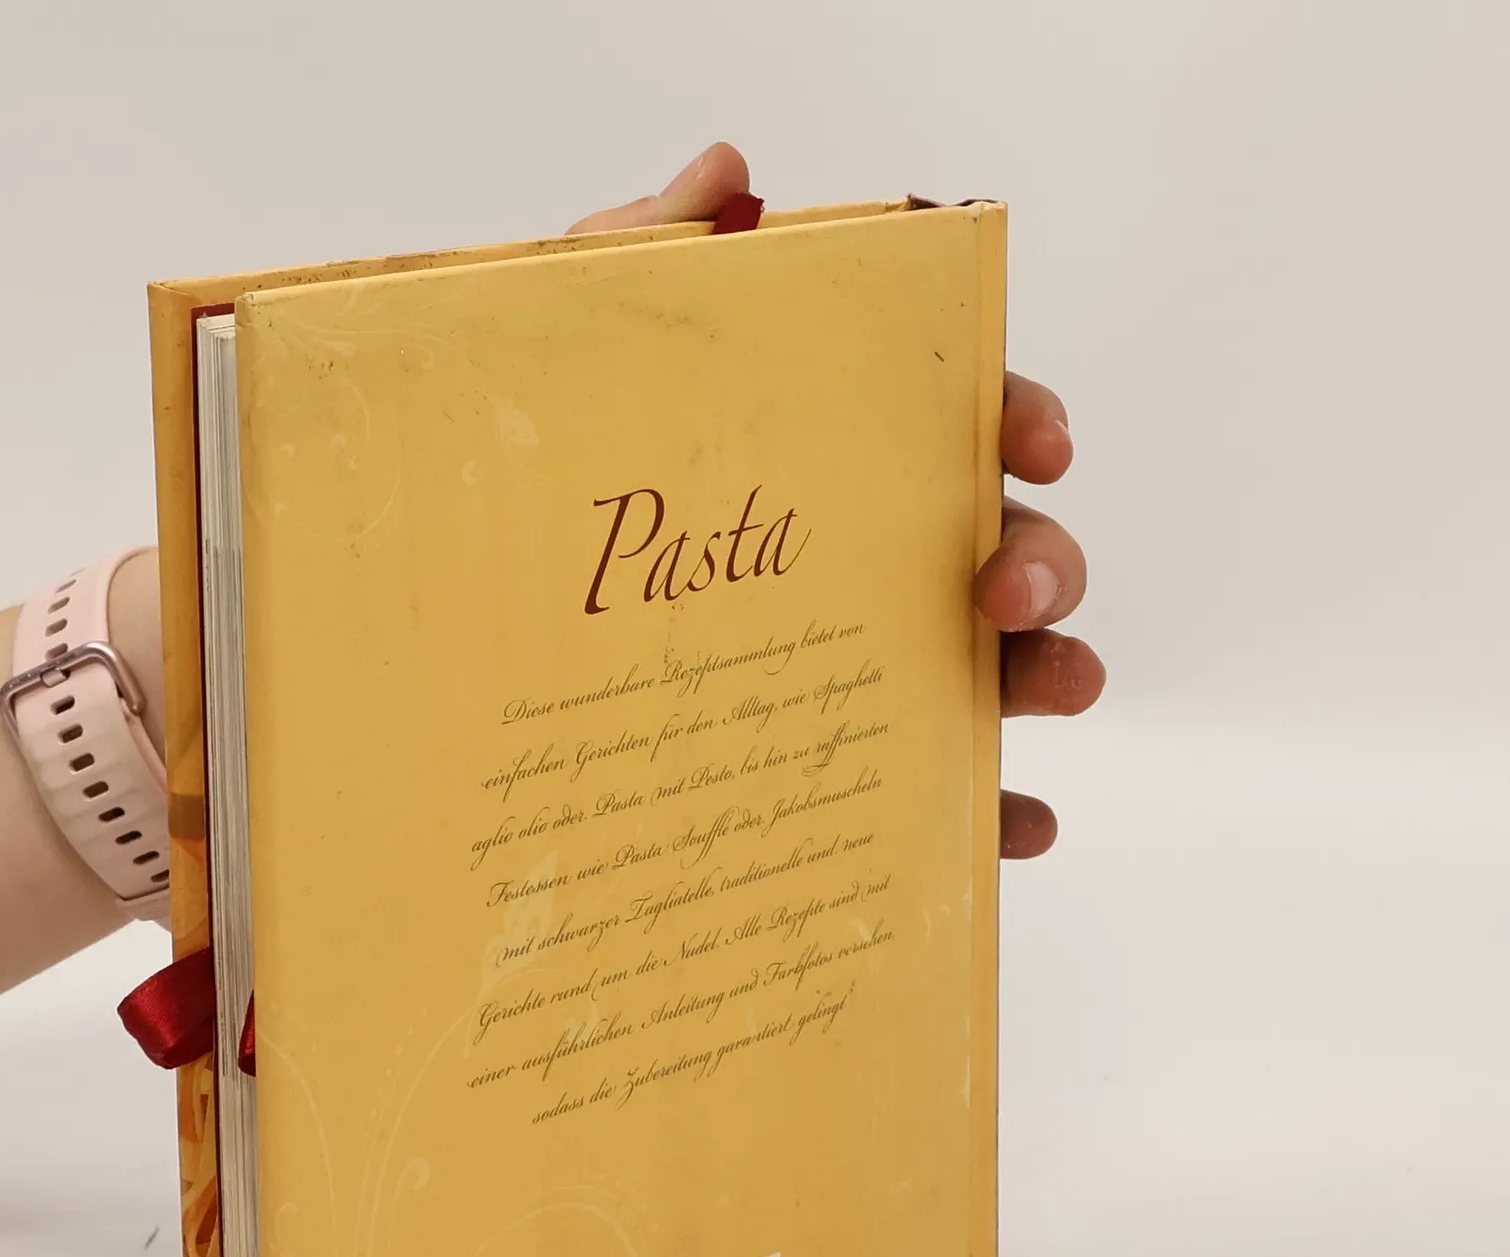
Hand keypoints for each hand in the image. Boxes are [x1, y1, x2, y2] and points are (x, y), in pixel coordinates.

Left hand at [572, 144, 1103, 859]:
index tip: (1031, 441)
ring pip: (1005, 672)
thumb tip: (729, 177)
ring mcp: (871, 670)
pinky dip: (996, 817)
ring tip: (1041, 688)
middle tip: (1005, 583)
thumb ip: (644, 257)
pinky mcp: (849, 774)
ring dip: (1052, 673)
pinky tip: (1017, 827)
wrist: (456, 639)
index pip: (955, 420)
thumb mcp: (572, 358)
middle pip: (1008, 547)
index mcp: (834, 458)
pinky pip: (945, 802)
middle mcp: (874, 562)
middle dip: (1045, 556)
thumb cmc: (538, 484)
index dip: (1016, 417)